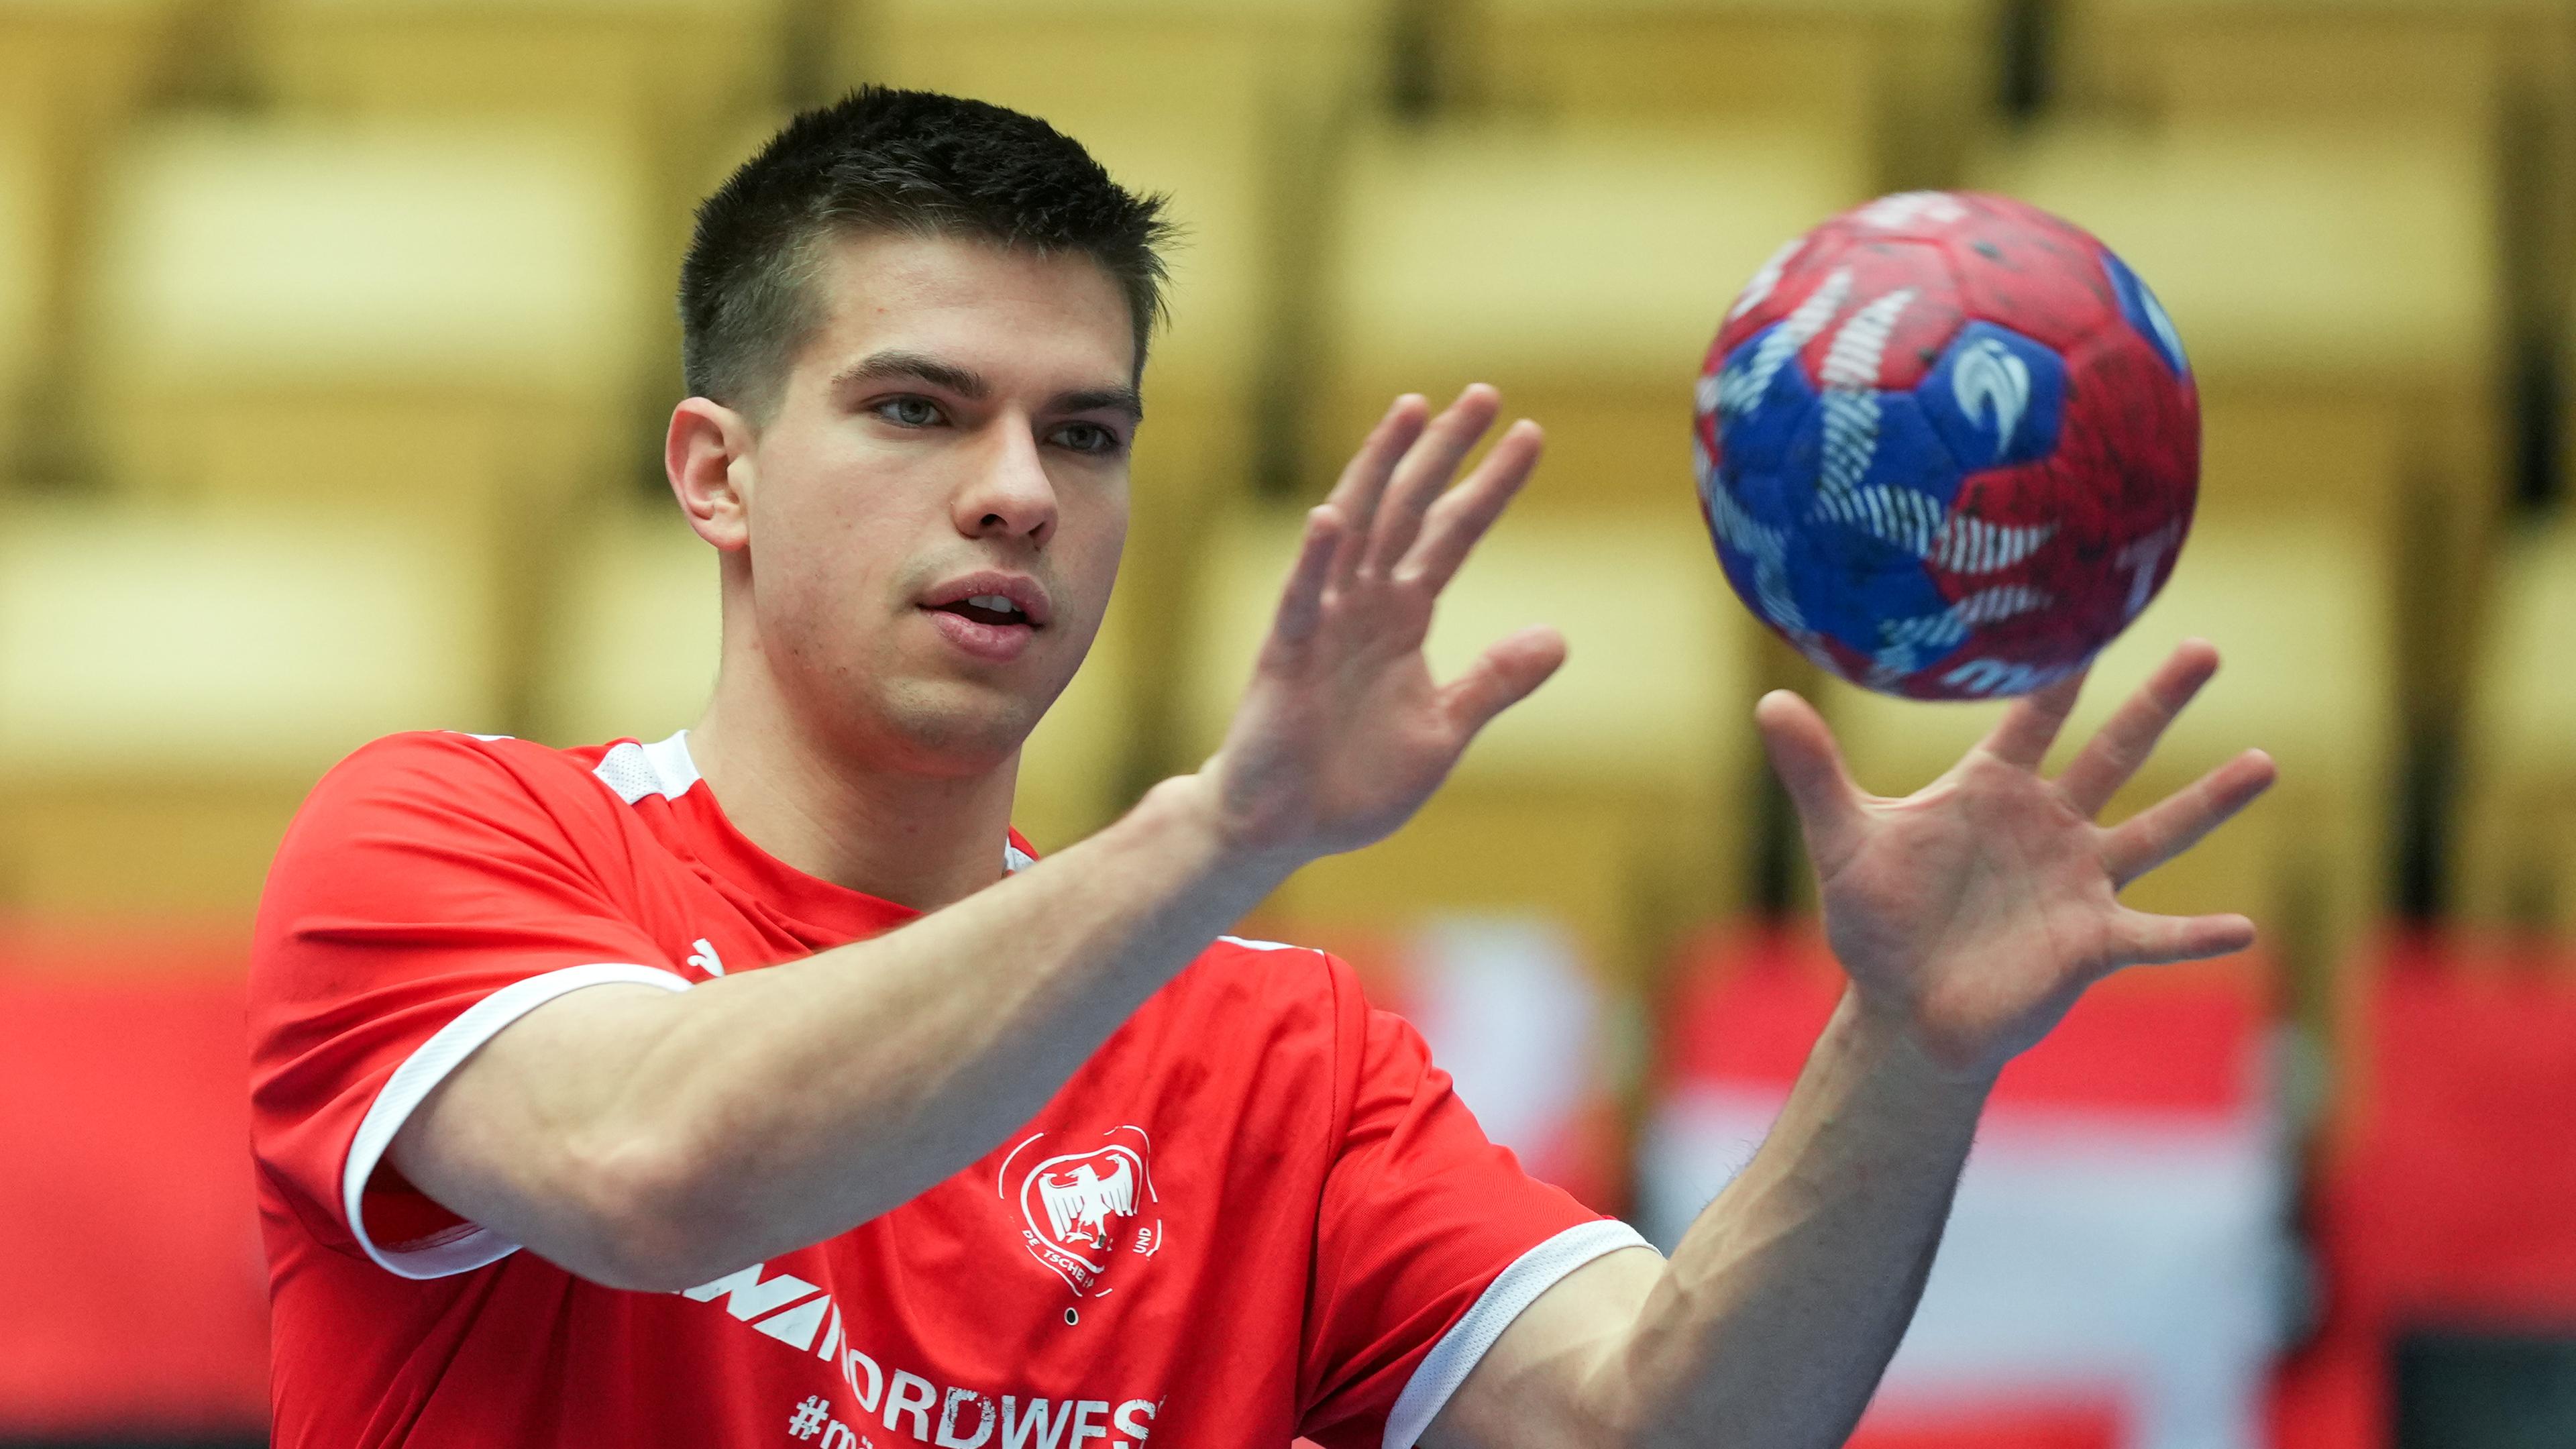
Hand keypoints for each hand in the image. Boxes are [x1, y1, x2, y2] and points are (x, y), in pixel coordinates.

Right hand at [1196, 385, 1564, 865]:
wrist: (1286, 826)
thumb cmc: (1355, 780)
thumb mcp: (1444, 729)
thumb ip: (1495, 682)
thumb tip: (1559, 638)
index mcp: (1404, 618)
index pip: (1453, 535)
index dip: (1490, 486)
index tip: (1530, 436)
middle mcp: (1366, 604)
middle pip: (1411, 510)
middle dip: (1445, 452)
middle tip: (1484, 394)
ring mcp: (1324, 621)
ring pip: (1357, 529)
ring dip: (1382, 470)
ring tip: (1411, 411)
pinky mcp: (1288, 654)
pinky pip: (1303, 598)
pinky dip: (1316, 558)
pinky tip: (1330, 517)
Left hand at [1759, 642, 2276, 1079]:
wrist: (1903, 1008)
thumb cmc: (1875, 922)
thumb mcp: (1842, 842)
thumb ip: (1814, 774)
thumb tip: (1767, 699)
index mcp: (1990, 791)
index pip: (2031, 716)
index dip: (2058, 668)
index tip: (2089, 610)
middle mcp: (2048, 826)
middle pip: (2114, 752)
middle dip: (2159, 703)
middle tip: (2207, 647)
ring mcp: (2078, 882)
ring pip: (2156, 831)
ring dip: (2211, 800)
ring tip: (2267, 762)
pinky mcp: (2092, 943)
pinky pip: (2154, 935)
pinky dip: (2195, 935)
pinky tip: (2243, 929)